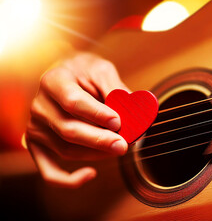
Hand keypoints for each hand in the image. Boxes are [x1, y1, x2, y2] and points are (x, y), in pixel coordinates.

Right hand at [25, 52, 128, 187]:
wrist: (67, 75)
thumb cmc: (86, 73)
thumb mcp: (102, 71)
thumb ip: (116, 89)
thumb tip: (136, 111)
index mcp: (54, 81)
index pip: (73, 102)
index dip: (96, 114)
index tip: (118, 121)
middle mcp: (40, 105)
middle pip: (69, 130)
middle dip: (99, 140)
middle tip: (124, 145)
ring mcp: (36, 127)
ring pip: (67, 150)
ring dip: (96, 154)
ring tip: (120, 148)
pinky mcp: (37, 145)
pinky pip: (49, 170)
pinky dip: (68, 179)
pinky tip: (90, 174)